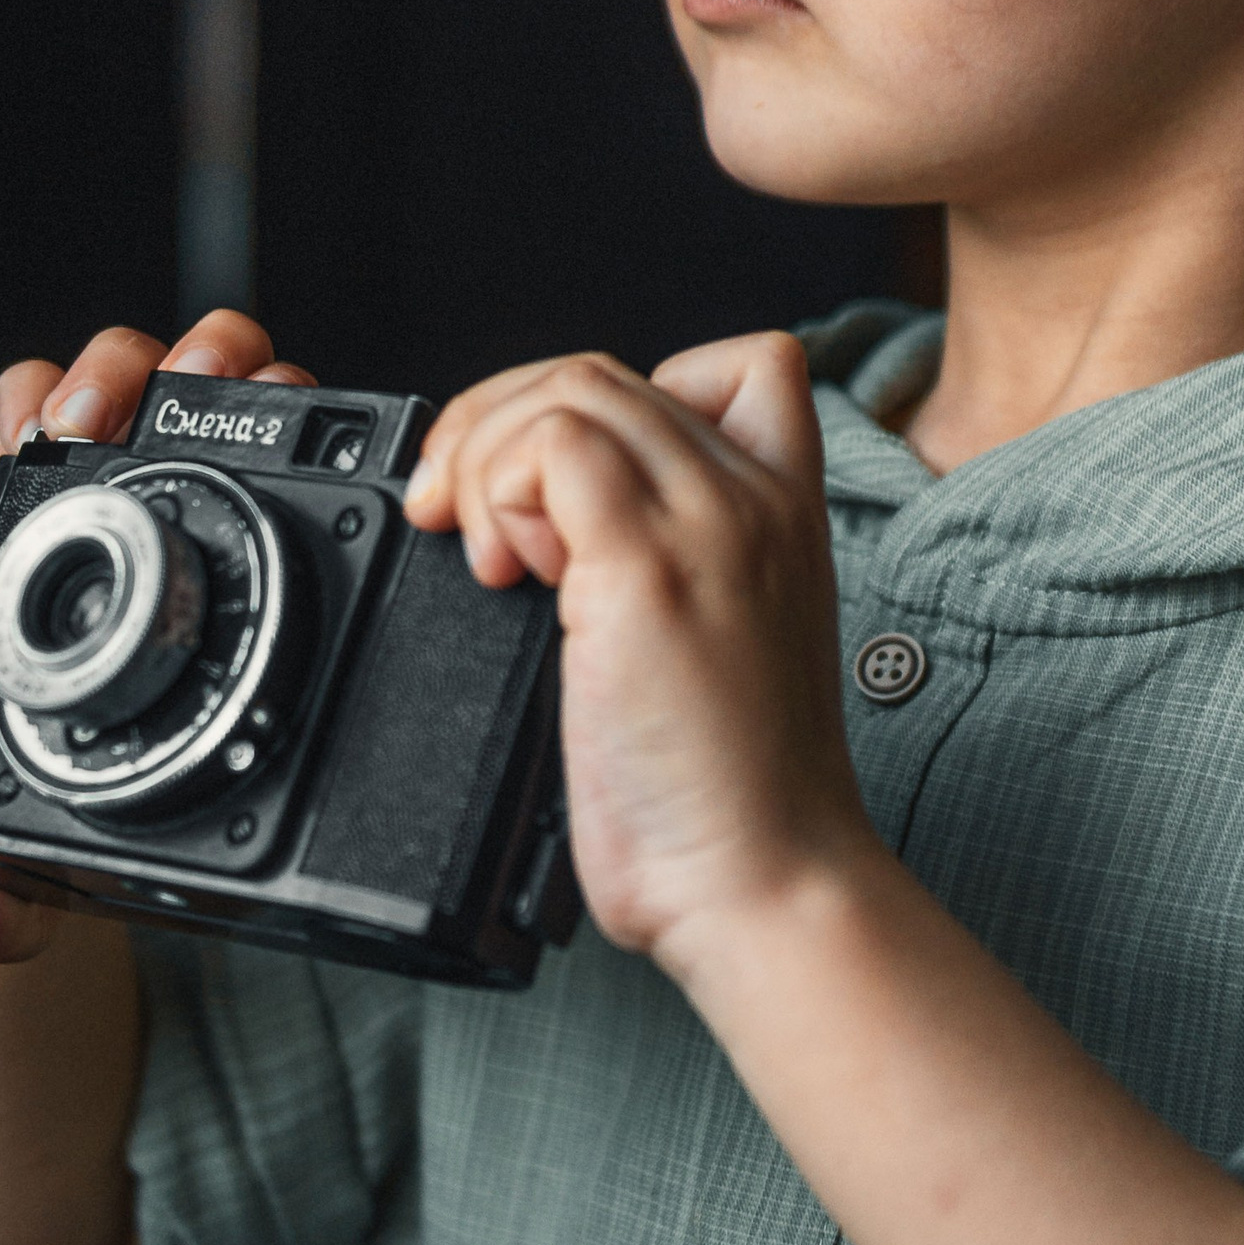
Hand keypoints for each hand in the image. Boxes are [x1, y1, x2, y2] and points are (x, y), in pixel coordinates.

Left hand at [0, 312, 313, 964]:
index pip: (19, 410)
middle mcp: (82, 511)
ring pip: (210, 389)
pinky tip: (317, 447)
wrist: (80, 825)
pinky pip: (276, 445)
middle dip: (163, 362)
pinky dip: (299, 424)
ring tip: (263, 402)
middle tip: (185, 397)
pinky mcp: (243, 528)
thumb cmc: (16, 798)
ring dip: (242, 374)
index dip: (51, 399)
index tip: (70, 431)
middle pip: (125, 374)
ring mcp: (168, 509)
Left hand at [402, 333, 878, 976]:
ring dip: (486, 459)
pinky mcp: (647, 567)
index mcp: (781, 511)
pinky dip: (492, 492)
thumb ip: (655, 566)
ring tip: (485, 557)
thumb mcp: (710, 646)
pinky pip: (548, 448)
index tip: (559, 495)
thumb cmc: (727, 794)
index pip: (735, 364)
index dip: (618, 402)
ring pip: (569, 390)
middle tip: (462, 524)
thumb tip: (538, 528)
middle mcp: (753, 499)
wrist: (763, 880)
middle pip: (604, 374)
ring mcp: (707, 524)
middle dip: (500, 430)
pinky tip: (500, 574)